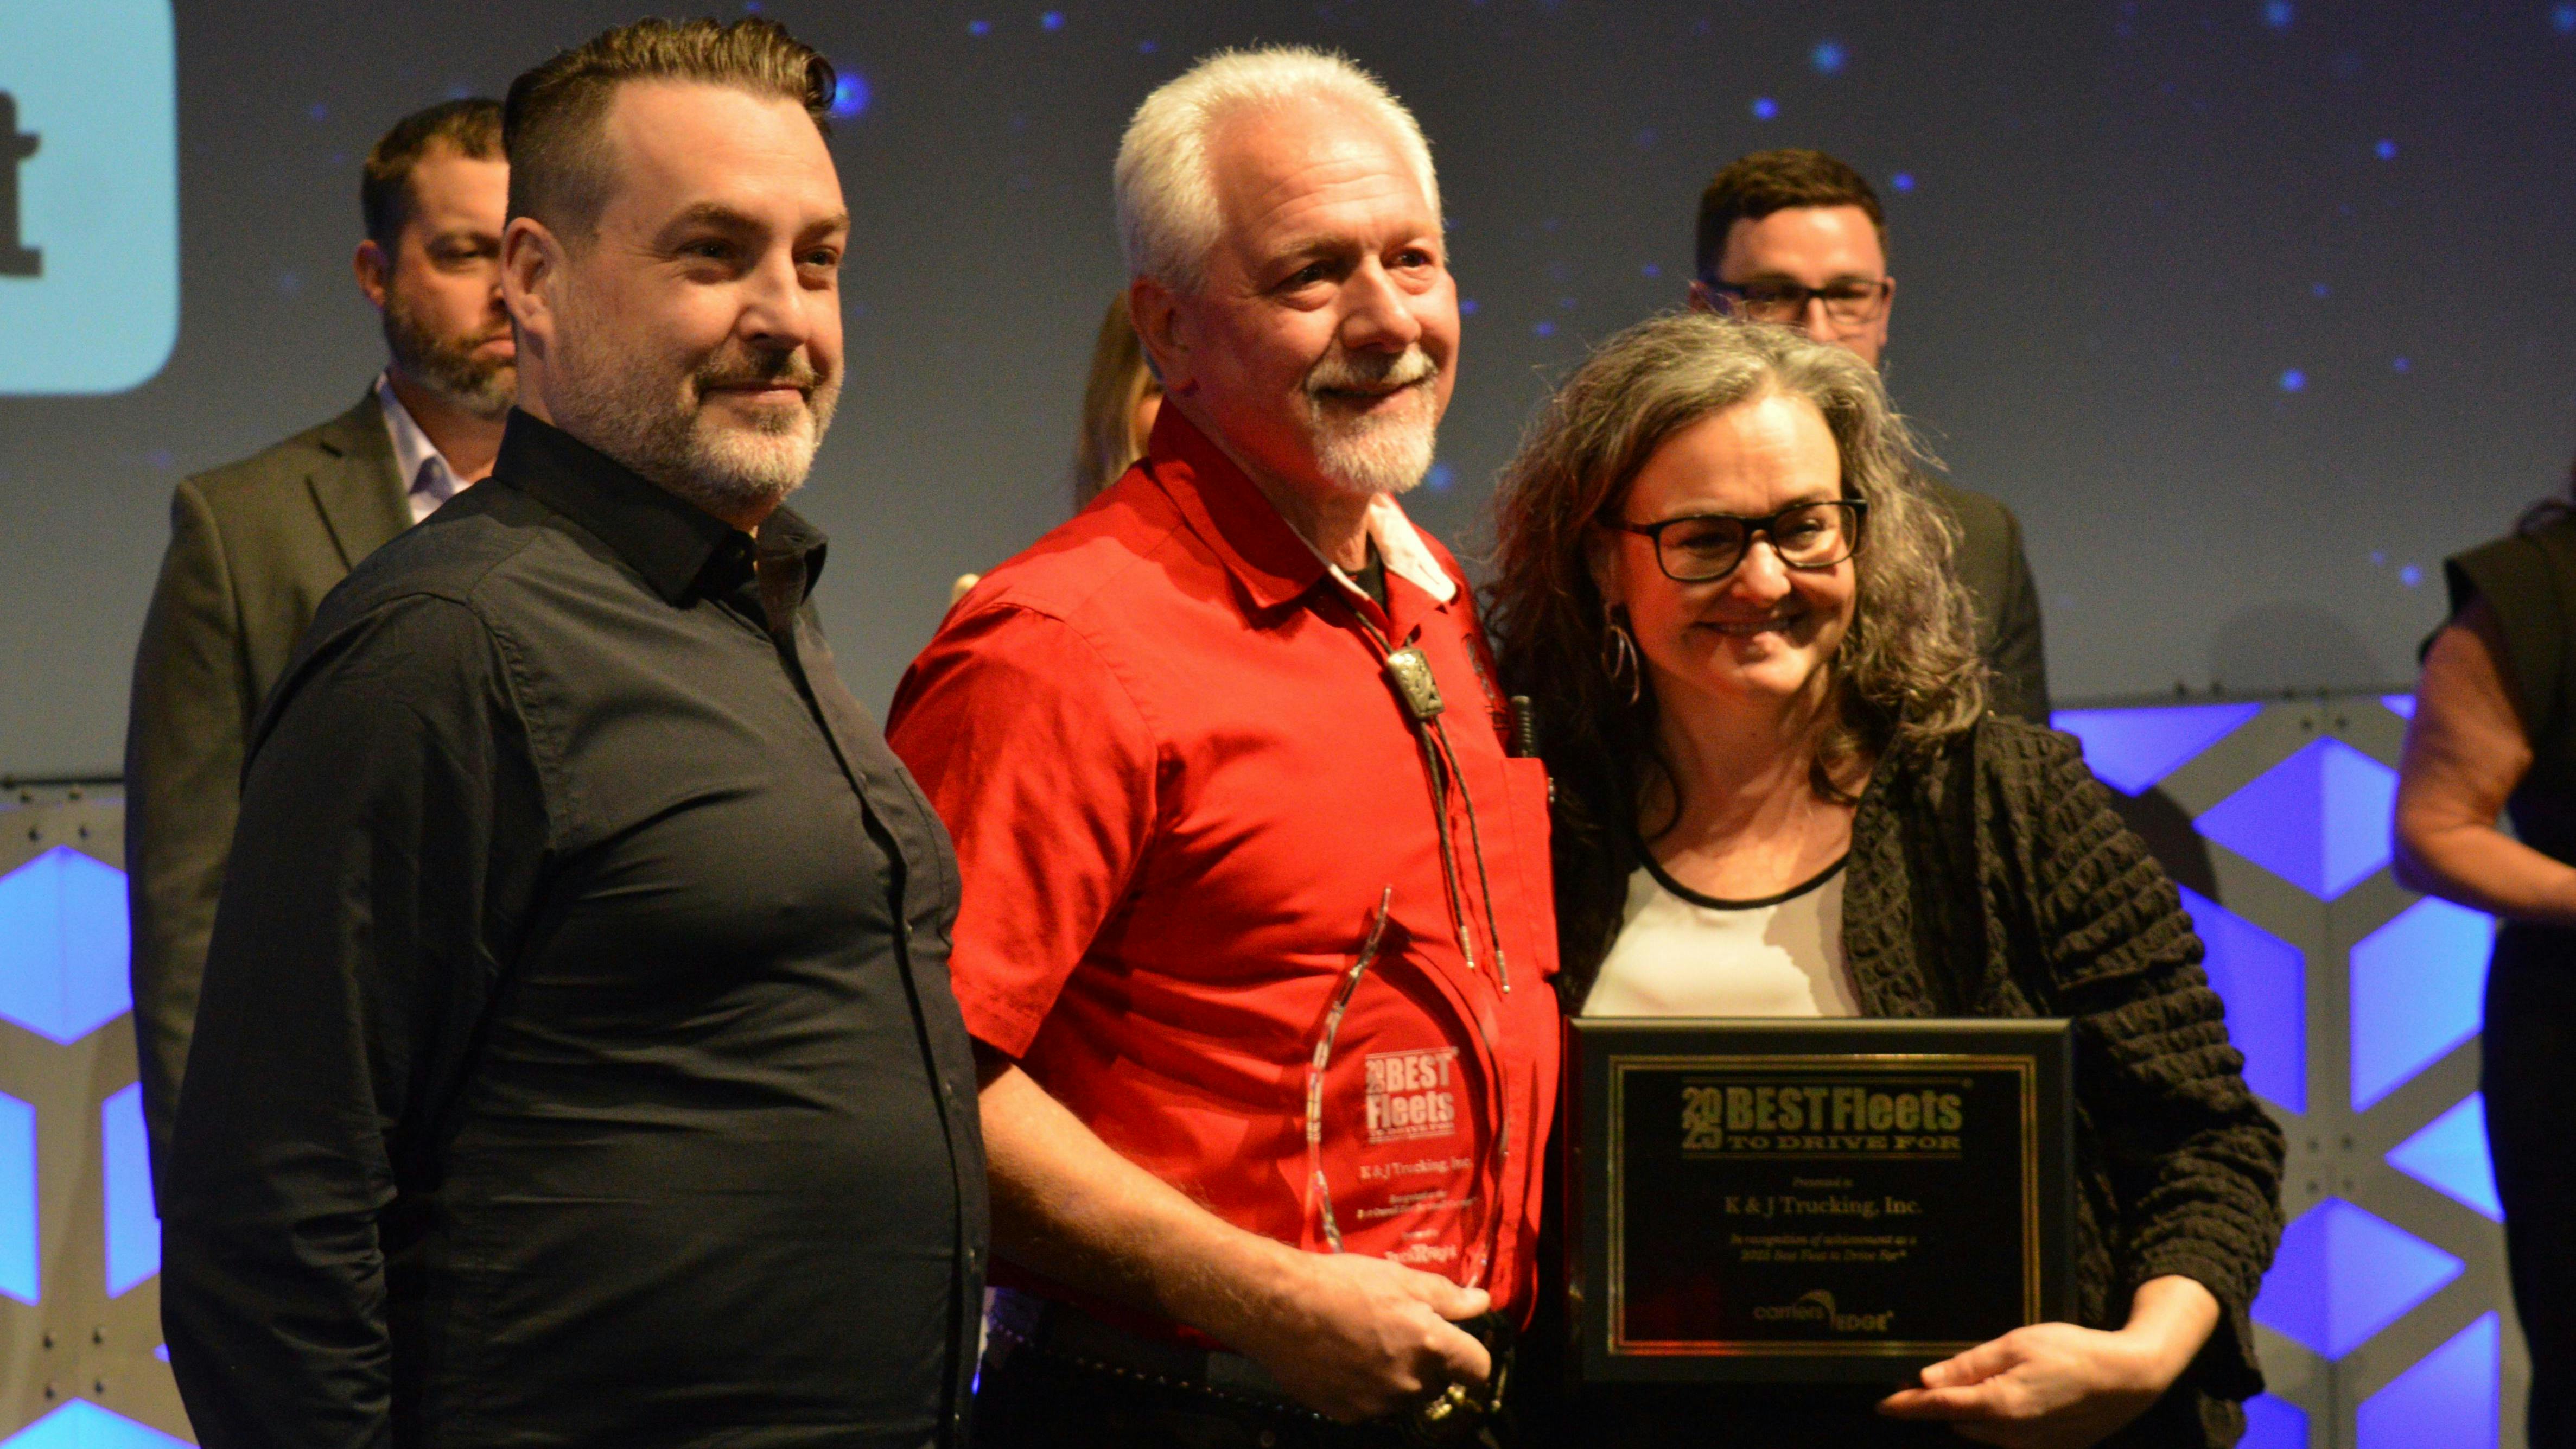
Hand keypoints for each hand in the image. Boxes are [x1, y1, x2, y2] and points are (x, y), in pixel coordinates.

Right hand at [1220, 1249, 1491, 1423]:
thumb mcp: (1399, 1278)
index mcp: (1429, 1345)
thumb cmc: (1341, 1283)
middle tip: (1399, 1331)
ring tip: (1367, 1344)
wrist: (1278, 1307)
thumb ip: (1447, 1296)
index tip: (1459, 1343)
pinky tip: (1345, 1361)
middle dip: (1429, 1361)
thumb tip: (1483, 1302)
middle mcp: (1410, 1381)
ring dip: (1399, 1376)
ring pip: (1405, 1395)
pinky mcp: (1349, 1413)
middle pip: (1439, 1382)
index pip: (1478, 1367)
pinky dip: (1367, 1387)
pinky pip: (1372, 1404)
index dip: (1472, 1354)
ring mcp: (1379, 1403)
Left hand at [1875, 1277, 2217, 1448]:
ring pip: (1981, 1432)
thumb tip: (1929, 1379)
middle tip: (1942, 1378)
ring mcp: (2031, 1447)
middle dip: (1943, 1405)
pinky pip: (2008, 1439)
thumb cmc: (2073, 1352)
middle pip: (1957, 1421)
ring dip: (1973, 1413)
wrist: (2129, 1379)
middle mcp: (2011, 1435)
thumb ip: (1970, 1365)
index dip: (1907, 1406)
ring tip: (1987, 1381)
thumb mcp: (2016, 1344)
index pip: (1938, 1408)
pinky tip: (2017, 1396)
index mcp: (1999, 1405)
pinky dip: (2000, 1421)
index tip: (1882, 1406)